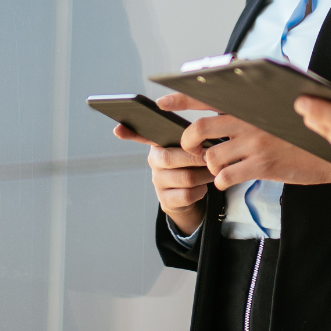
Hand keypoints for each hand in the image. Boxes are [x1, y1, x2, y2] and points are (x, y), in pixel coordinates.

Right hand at [117, 95, 212, 233]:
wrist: (190, 195)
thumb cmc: (193, 164)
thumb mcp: (192, 147)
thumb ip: (193, 136)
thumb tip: (205, 130)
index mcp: (159, 144)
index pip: (140, 136)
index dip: (129, 133)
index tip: (117, 130)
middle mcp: (154, 162)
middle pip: (170, 158)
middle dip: (195, 157)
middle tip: (212, 156)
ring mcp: (158, 182)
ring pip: (185, 177)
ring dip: (204, 174)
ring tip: (213, 170)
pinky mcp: (165, 200)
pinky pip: (188, 195)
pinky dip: (201, 190)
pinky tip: (202, 187)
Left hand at [171, 95, 330, 192]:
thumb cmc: (308, 130)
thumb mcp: (283, 107)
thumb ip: (258, 103)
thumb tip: (235, 97)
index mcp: (251, 104)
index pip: (207, 96)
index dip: (180, 99)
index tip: (162, 102)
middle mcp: (249, 121)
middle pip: (199, 130)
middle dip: (188, 141)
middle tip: (191, 147)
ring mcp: (254, 145)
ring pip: (211, 158)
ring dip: (211, 165)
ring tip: (223, 165)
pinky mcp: (261, 167)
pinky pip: (226, 177)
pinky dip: (223, 180)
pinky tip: (233, 177)